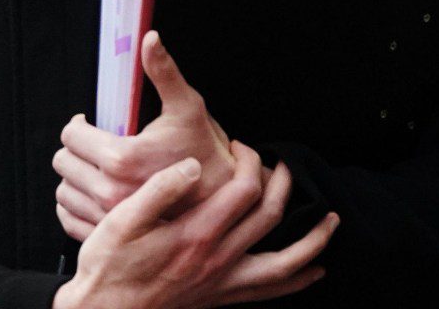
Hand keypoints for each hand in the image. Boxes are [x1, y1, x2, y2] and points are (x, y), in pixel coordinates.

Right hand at [53, 142, 337, 308]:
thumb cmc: (108, 267)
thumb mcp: (121, 221)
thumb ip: (159, 190)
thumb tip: (191, 165)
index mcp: (196, 234)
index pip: (243, 189)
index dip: (250, 161)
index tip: (240, 145)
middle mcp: (217, 259)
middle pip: (269, 217)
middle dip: (282, 184)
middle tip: (281, 164)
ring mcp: (222, 282)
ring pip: (283, 263)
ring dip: (312, 240)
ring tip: (330, 221)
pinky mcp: (220, 298)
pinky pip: (270, 291)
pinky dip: (297, 280)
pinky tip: (311, 272)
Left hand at [54, 31, 234, 223]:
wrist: (223, 200)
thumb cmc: (205, 150)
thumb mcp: (186, 105)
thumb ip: (162, 70)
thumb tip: (149, 38)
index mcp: (122, 158)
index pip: (72, 136)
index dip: (78, 125)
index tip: (89, 123)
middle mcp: (110, 193)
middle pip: (64, 163)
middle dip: (75, 148)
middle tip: (92, 142)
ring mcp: (108, 220)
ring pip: (63, 191)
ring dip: (74, 175)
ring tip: (94, 166)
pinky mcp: (108, 238)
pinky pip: (69, 219)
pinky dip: (75, 204)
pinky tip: (93, 191)